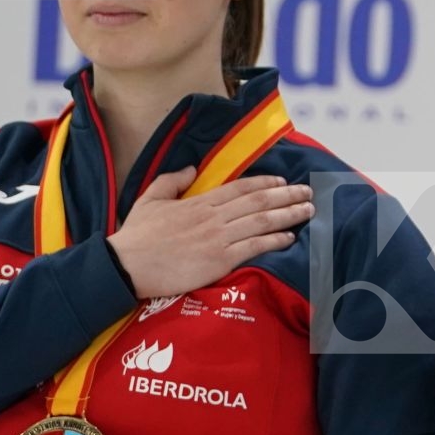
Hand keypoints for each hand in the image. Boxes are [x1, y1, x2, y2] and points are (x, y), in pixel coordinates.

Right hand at [107, 168, 313, 298]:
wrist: (126, 266)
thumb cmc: (137, 236)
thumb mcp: (151, 199)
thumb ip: (172, 181)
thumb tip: (193, 168)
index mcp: (199, 202)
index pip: (240, 188)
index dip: (265, 182)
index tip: (283, 180)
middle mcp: (214, 217)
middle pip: (258, 201)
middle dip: (287, 195)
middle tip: (309, 192)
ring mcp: (218, 238)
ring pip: (262, 222)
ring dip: (288, 215)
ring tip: (308, 210)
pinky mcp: (220, 260)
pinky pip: (254, 247)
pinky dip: (275, 241)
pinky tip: (290, 237)